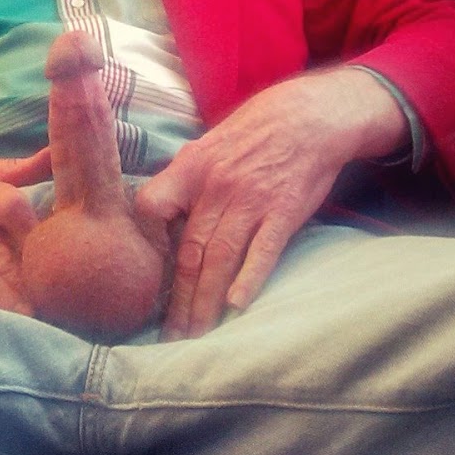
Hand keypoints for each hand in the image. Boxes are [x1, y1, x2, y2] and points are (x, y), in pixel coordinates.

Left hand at [134, 68, 406, 339]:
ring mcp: (250, 199)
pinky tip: (238, 307)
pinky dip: (250, 278)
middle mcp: (216, 186)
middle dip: (178, 300)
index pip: (150, 206)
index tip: (149, 276)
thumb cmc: (254, 133)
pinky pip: (263, 250)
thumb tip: (160, 215)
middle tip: (171, 338)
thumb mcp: (209, 145)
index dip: (146, 242)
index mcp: (191, 167)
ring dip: (207, 303)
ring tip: (198, 336)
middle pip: (188, 250)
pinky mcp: (283, 211)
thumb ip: (184, 180)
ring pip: (220, 259)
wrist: (308, 116)